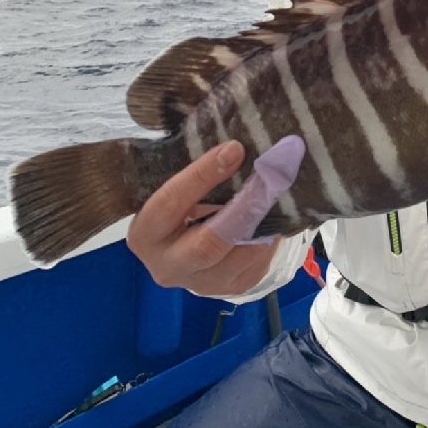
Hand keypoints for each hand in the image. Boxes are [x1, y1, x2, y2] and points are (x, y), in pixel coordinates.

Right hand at [126, 137, 303, 296]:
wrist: (182, 244)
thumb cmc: (180, 201)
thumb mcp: (173, 183)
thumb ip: (193, 166)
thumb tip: (229, 138)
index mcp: (145, 234)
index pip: (171, 202)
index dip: (203, 175)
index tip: (234, 149)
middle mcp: (167, 266)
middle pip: (208, 244)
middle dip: (244, 208)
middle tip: (271, 177)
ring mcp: (199, 283)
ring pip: (239, 257)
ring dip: (264, 223)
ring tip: (282, 191)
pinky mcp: (228, 289)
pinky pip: (256, 266)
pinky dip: (270, 239)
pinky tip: (278, 215)